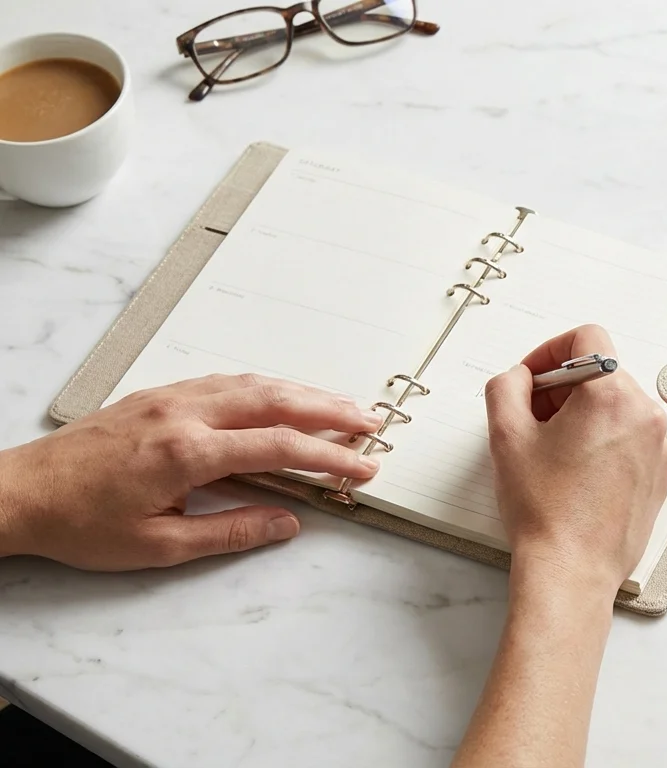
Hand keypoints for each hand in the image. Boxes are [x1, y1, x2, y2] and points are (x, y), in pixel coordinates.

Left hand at [0, 374, 382, 569]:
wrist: (18, 493)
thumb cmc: (78, 522)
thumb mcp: (158, 545)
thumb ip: (230, 532)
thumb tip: (285, 523)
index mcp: (187, 452)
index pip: (280, 446)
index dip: (330, 457)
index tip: (361, 467)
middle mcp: (183, 414)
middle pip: (276, 400)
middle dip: (330, 409)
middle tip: (370, 421)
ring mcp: (169, 398)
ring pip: (253, 383)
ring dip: (303, 392)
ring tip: (339, 405)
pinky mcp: (157, 396)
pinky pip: (225, 380)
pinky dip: (265, 386)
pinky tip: (280, 395)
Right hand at [483, 324, 666, 594]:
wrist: (572, 570)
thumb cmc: (544, 511)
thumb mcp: (506, 436)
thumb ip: (507, 386)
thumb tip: (521, 377)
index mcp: (611, 395)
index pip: (587, 338)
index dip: (551, 351)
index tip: (532, 378)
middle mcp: (644, 414)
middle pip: (601, 374)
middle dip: (562, 388)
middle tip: (531, 419)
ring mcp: (657, 445)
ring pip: (616, 406)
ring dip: (582, 415)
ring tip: (551, 451)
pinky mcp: (659, 473)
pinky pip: (630, 438)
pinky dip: (603, 441)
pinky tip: (575, 473)